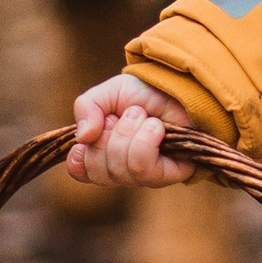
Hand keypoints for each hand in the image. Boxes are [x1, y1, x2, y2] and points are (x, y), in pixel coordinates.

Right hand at [68, 72, 198, 187]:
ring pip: (120, 169)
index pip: (79, 171)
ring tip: (143, 117)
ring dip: (129, 133)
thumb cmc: (145, 93)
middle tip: (129, 115)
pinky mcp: (168, 175)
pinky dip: (145, 140)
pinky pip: (143, 168)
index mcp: (102, 154)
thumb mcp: (109, 92)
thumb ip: (87, 107)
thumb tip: (83, 137)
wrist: (181, 86)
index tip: (93, 133)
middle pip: (98, 171)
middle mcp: (121, 170)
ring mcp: (145, 176)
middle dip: (109, 135)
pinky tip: (156, 127)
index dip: (80, 154)